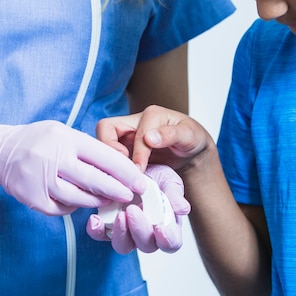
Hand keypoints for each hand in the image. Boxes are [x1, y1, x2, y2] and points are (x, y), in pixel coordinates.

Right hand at [0, 121, 146, 214]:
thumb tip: (122, 168)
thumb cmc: (41, 141)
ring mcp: (41, 179)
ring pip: (79, 198)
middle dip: (117, 190)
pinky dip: (73, 206)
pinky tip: (76, 200)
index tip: (140, 182)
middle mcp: (53, 158)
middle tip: (130, 196)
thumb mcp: (64, 133)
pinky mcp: (32, 198)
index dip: (126, 172)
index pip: (104, 157)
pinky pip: (62, 209)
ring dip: (97, 200)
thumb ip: (89, 149)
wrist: (1, 151)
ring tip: (106, 198)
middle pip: (94, 181)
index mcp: (66, 138)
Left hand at [86, 164, 190, 253]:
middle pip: (146, 246)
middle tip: (133, 210)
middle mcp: (147, 233)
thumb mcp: (168, 179)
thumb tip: (183, 209)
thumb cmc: (154, 175)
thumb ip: (175, 193)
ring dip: (121, 233)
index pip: (171, 243)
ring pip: (123, 246)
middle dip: (139, 230)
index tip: (160, 228)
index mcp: (166, 225)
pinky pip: (100, 236)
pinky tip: (95, 219)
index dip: (167, 240)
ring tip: (119, 214)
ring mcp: (127, 232)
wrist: (131, 165)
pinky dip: (97, 231)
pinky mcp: (108, 226)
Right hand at [95, 105, 211, 171]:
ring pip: (103, 143)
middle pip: (105, 129)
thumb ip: (171, 135)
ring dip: (109, 161)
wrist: (192, 152)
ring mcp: (128, 137)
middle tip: (122, 171)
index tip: (140, 169)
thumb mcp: (189, 136)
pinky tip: (124, 180)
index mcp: (150, 115)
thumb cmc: (192, 139)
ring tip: (122, 178)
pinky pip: (110, 157)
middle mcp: (134, 123)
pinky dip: (113, 168)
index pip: (129, 129)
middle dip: (109, 151)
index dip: (133, 151)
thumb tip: (149, 137)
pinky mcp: (126, 151)